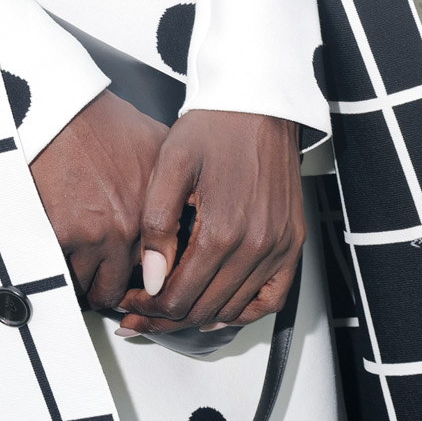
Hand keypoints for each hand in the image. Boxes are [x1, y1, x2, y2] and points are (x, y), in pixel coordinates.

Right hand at [29, 90, 165, 311]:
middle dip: (121, 292)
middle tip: (111, 285)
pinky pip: (65, 278)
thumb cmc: (105, 125)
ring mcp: (96, 236)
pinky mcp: (61, 237)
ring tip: (87, 277)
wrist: (61, 113)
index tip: (145, 283)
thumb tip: (191, 203)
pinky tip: (66, 264)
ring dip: (91, 286)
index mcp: (155, 212)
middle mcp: (130, 229)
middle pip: (130, 289)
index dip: (152, 280)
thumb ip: (175, 183)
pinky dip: (64, 276)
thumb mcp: (158, 147)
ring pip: (96, 292)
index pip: (163, 270)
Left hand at [120, 109, 303, 334]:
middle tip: (139, 313)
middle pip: (204, 309)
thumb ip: (156, 225)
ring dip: (198, 317)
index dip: (147, 307)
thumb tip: (152, 280)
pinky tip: (219, 310)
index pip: (179, 296)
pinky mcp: (292, 242)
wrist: (258, 103)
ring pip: (234, 310)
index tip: (128, 302)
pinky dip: (244, 312)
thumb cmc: (213, 129)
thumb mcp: (170, 166)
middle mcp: (256, 245)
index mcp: (222, 230)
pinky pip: (272, 299)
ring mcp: (278, 246)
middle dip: (166, 317)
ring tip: (170, 311)